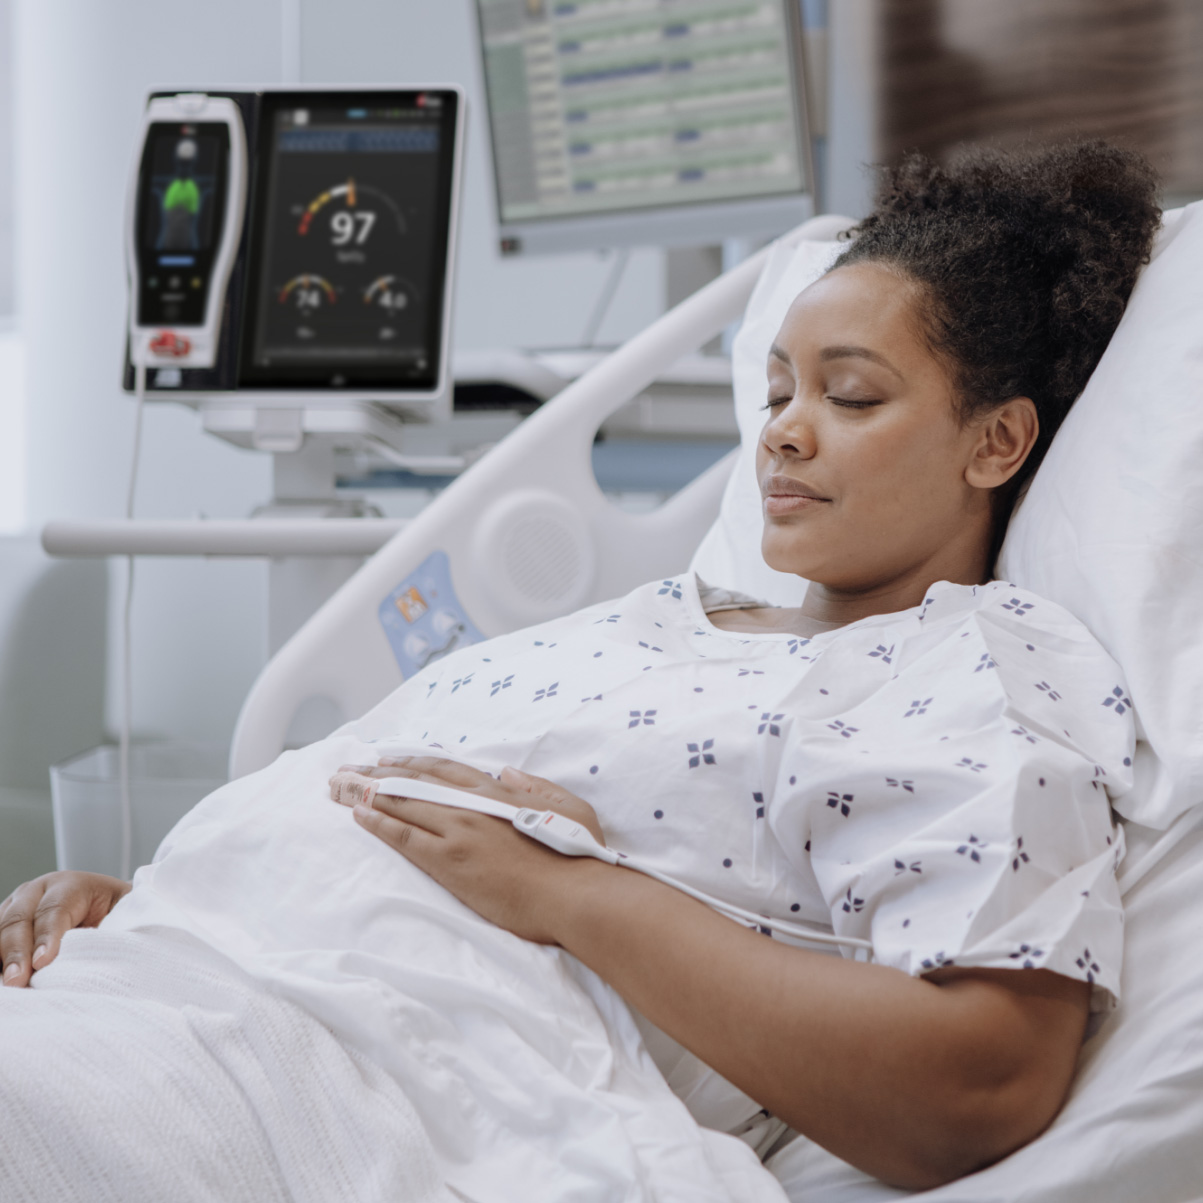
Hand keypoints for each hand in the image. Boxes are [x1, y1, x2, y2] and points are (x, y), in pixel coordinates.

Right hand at [0, 871, 130, 986]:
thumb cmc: (116, 912)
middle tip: (17, 981)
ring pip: (0, 929)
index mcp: (71, 885)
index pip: (54, 910)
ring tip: (6, 985)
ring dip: (2, 957)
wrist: (103, 906)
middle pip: (19, 919)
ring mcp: (16, 906)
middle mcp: (38, 891)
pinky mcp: (4, 924)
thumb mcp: (124, 912)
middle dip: (16, 952)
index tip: (43, 962)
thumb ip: (117, 924)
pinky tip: (2, 979)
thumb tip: (110, 948)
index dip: (48, 936)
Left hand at [329, 756, 608, 943]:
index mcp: (498, 791)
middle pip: (413, 782)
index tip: (385, 758)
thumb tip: (506, 771)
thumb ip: (534, 784)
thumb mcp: (568, 805)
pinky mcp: (449, 861)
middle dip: (375, 773)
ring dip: (365, 792)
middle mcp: (472, 804)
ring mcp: (457, 830)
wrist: (572, 893)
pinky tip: (358, 814)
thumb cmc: (577, 854)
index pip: (443, 769)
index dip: (410, 761)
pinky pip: (403, 837)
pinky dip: (378, 823)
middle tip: (346, 769)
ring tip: (338, 786)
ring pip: (401, 804)